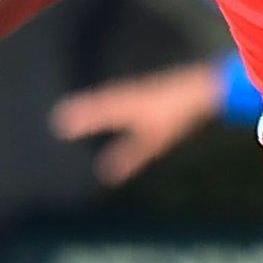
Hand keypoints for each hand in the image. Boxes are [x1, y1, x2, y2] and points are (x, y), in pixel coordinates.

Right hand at [50, 61, 223, 185]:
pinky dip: (116, 101)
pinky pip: (126, 96)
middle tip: (63, 113)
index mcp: (123, 104)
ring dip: (98, 103)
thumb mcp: (153, 141)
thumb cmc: (177, 115)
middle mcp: (128, 94)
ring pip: (114, 96)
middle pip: (101, 101)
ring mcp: (142, 90)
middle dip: (83, 109)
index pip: (95, 112)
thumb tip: (106, 174)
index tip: (58, 123)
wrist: (204, 89)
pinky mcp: (154, 91)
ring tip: (87, 107)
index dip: (79, 119)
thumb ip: (129, 156)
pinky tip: (124, 104)